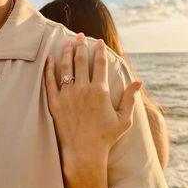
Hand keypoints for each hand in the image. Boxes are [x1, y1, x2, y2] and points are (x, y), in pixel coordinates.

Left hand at [45, 33, 141, 169]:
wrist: (84, 153)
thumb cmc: (106, 137)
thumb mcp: (124, 119)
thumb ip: (130, 98)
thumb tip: (138, 82)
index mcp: (100, 91)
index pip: (100, 63)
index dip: (100, 50)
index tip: (98, 42)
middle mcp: (83, 89)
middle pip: (80, 60)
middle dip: (80, 44)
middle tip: (79, 35)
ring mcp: (67, 96)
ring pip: (65, 67)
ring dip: (65, 52)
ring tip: (66, 42)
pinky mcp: (55, 103)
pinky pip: (49, 82)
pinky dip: (49, 69)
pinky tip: (50, 59)